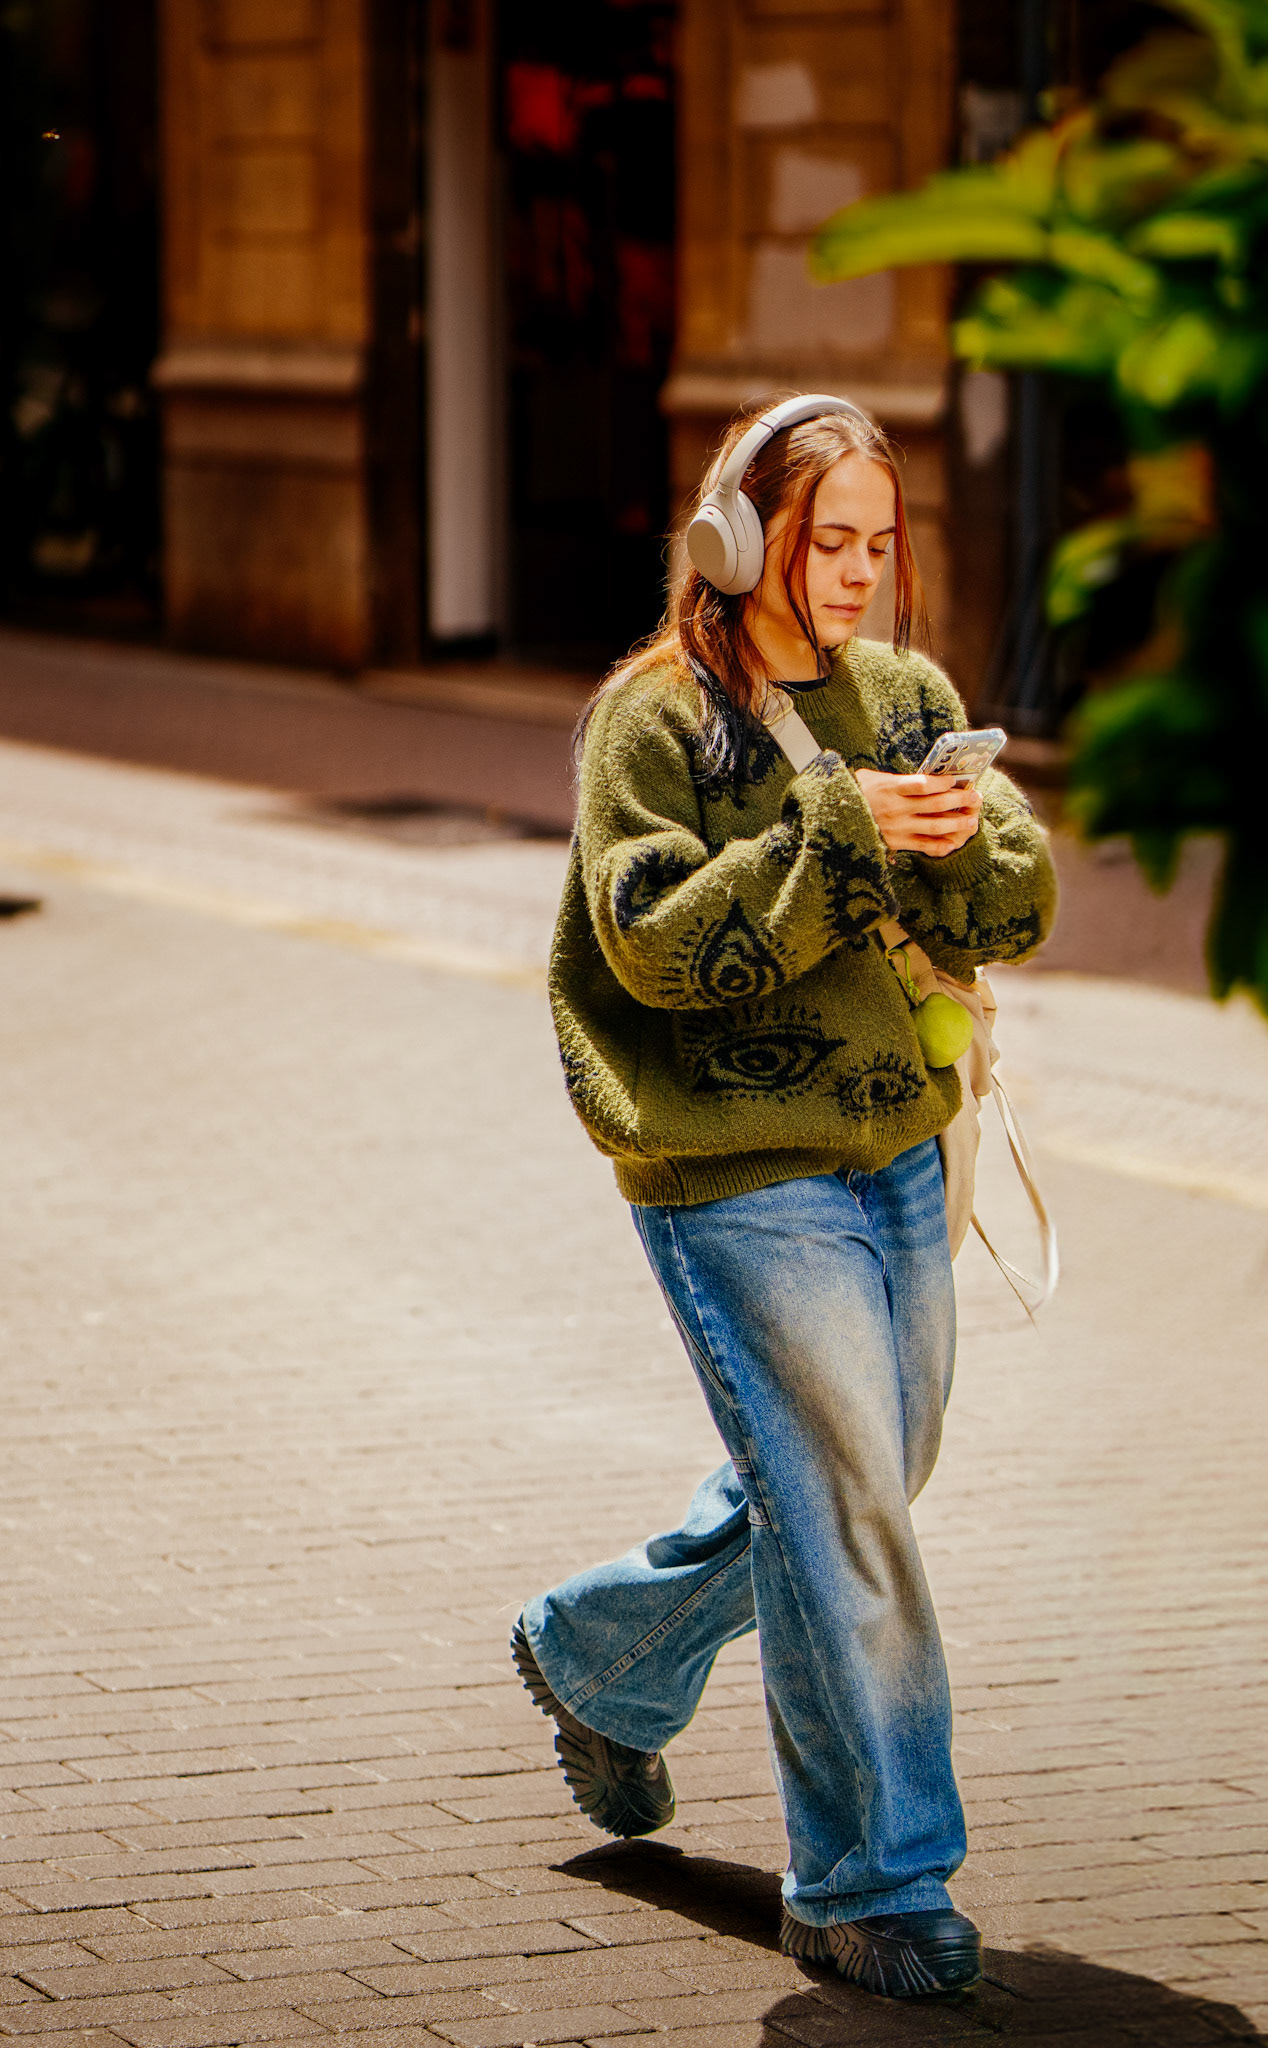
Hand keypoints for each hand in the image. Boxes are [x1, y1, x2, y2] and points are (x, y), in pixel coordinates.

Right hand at [854, 769, 982, 856]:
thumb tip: (927, 777)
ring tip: (971, 820)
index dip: (944, 782)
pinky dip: (941, 845)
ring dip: (957, 823)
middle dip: (960, 800)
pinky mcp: (895, 843)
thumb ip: (898, 778)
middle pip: (936, 804)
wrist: (833, 816)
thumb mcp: (872, 777)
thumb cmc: (857, 792)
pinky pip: (924, 846)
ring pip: (935, 826)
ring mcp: (897, 828)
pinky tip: (953, 842)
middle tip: (975, 796)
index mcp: (890, 788)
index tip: (956, 779)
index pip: (924, 784)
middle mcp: (896, 808)